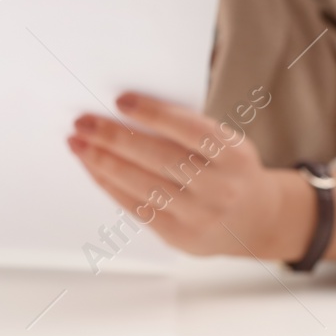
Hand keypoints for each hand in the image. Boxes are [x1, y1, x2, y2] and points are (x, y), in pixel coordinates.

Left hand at [68, 94, 335, 267]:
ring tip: (77, 144)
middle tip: (83, 122)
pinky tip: (92, 168)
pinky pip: (136, 207)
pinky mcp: (180, 236)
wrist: (258, 221)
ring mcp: (199, 215)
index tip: (120, 100)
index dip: (153, 113)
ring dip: (103, 162)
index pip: (189, 129)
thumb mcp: (227, 144)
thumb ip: (188, 131)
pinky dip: (110, 185)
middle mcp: (219, 186)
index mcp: (234, 155)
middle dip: (114, 137)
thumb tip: (126, 112)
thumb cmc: (231, 171)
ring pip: (142, 185)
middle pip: (158, 158)